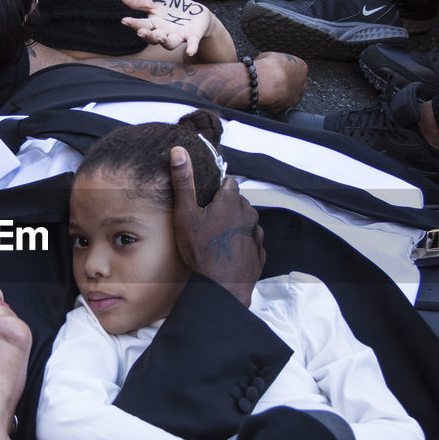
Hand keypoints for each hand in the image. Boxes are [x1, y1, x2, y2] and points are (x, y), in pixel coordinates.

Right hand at [120, 0, 214, 56]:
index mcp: (155, 24)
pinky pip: (192, 43)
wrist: (197, 15)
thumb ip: (140, 2)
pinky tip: (191, 52)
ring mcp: (179, 36)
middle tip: (141, 32)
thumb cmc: (173, 11)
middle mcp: (165, 33)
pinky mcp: (193, 36)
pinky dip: (191, 48)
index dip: (134, 24)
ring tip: (161, 38)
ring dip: (165, 42)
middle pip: (154, 37)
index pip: (142, 24)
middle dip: (148, 35)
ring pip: (170, 43)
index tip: (125, 20)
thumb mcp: (157, 4)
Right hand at [169, 147, 264, 304]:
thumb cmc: (201, 251)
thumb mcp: (185, 214)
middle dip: (224, 208)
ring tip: (215, 240)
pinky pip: (250, 242)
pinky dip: (240, 245)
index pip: (228, 183)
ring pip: (244, 222)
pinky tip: (226, 254)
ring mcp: (256, 234)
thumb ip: (184, 181)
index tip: (206, 199)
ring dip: (233, 227)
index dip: (216, 189)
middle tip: (206, 222)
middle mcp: (248, 214)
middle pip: (237, 203)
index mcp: (231, 201)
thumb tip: (179, 152)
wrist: (220, 287)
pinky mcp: (259, 252)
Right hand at [253, 51, 306, 112]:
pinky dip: (275, 103)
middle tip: (272, 82)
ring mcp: (297, 97)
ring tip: (268, 90)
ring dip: (280, 94)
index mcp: (301, 67)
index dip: (283, 71)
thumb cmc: (268, 67)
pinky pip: (281, 106)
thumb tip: (264, 61)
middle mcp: (302, 83)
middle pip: (294, 83)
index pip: (295, 69)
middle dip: (284, 83)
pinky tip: (266, 98)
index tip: (275, 71)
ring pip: (289, 95)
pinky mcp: (288, 108)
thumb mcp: (268, 55)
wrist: (265, 83)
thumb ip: (270, 60)